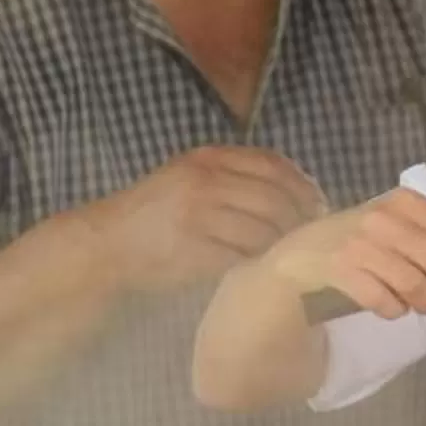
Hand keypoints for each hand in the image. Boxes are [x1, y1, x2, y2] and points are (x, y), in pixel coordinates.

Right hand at [84, 146, 325, 292]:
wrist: (107, 245)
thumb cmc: (154, 214)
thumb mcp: (189, 178)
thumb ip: (233, 177)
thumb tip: (296, 191)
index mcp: (208, 158)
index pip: (272, 165)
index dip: (302, 185)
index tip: (317, 203)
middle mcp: (205, 181)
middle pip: (275, 199)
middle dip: (298, 220)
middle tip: (308, 236)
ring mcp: (200, 216)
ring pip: (263, 230)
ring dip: (279, 245)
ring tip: (284, 253)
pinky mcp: (195, 250)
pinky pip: (242, 256)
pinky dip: (256, 262)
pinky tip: (259, 266)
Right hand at [256, 185, 425, 319]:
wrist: (297, 257)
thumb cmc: (358, 243)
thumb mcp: (395, 228)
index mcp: (403, 202)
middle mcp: (383, 218)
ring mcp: (360, 244)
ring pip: (415, 284)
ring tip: (425, 305)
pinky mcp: (340, 271)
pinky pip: (385, 301)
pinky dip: (395, 311)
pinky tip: (391, 309)